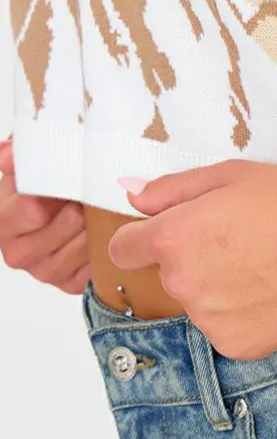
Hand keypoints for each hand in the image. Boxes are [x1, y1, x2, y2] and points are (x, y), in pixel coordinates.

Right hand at [0, 140, 90, 293]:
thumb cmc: (35, 189)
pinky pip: (98, 260)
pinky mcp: (69, 284)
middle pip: (70, 222)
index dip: (59, 188)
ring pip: (89, 239)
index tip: (73, 173)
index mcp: (3, 223)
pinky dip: (105, 239)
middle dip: (84, 200)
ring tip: (95, 203)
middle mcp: (18, 254)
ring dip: (99, 218)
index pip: (33, 210)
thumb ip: (14, 156)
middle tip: (91, 185)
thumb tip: (9, 155)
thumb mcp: (22, 166)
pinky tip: (101, 226)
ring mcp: (44, 272)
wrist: (48, 213)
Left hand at [108, 160, 276, 359]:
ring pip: (198, 300)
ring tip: (263, 262)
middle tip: (239, 236)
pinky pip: (223, 326)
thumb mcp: (231, 174)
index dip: (142, 235)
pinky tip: (272, 289)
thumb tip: (129, 193)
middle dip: (192, 256)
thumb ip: (171, 188)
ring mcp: (208, 320)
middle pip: (168, 272)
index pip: (123, 248)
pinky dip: (241, 312)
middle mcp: (182, 284)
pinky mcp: (235, 346)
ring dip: (217, 285)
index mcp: (173, 238)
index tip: (168, 230)